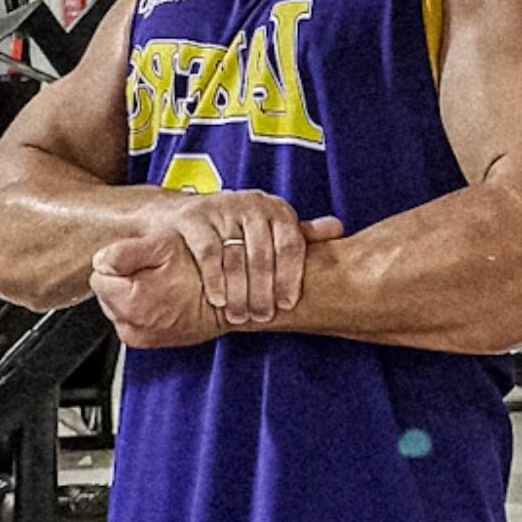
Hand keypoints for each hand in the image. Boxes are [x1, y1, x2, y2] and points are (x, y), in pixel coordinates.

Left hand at [91, 230, 216, 350]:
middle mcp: (132, 326)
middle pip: (106, 291)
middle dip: (123, 279)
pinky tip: (161, 297)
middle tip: (154, 271)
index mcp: (131, 302)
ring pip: (116, 304)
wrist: (229, 300)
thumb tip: (100, 260)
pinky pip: (130, 317)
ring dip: (131, 292)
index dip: (119, 261)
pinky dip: (140, 306)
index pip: (99, 274)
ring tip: (160, 284)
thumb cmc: (204, 272)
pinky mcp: (147, 341)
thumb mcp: (165, 246)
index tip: (142, 260)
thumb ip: (124, 252)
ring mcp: (140, 337)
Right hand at [92, 211, 342, 349]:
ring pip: (236, 257)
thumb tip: (338, 229)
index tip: (287, 304)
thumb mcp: (270, 229)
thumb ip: (302, 234)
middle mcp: (252, 204)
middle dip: (263, 292)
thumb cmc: (235, 229)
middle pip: (263, 255)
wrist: (183, 215)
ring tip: (239, 315)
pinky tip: (218, 300)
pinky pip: (208, 253)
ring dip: (239, 292)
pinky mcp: (194, 217)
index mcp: (276, 209)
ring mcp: (222, 209)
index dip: (291, 277)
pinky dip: (214, 280)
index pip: (291, 245)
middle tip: (263, 317)